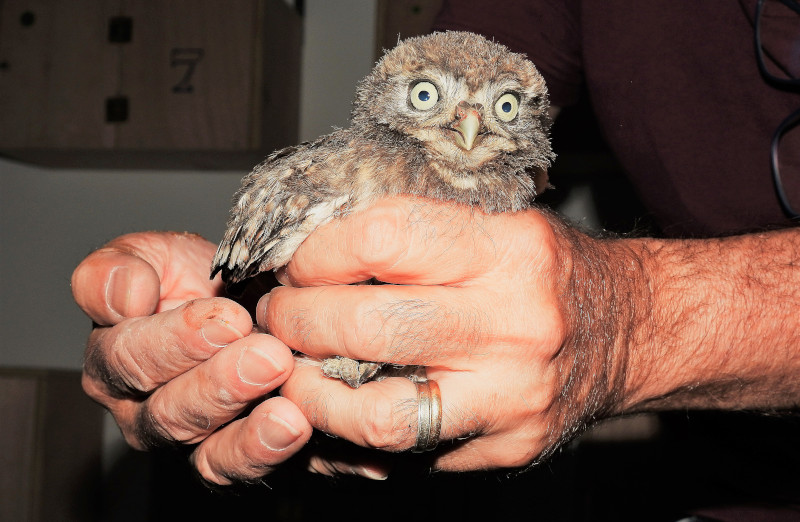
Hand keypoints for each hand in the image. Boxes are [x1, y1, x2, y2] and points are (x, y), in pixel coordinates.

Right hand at [72, 231, 312, 483]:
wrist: (252, 302)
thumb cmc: (198, 277)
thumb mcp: (154, 253)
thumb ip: (119, 268)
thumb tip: (124, 297)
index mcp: (111, 355)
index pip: (128, 356)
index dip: (178, 339)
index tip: (229, 317)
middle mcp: (137, 406)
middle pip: (166, 407)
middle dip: (220, 379)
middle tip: (268, 353)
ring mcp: (180, 438)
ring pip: (200, 441)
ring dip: (244, 416)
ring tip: (281, 381)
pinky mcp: (222, 459)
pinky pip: (232, 467)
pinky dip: (262, 448)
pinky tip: (292, 424)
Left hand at [258, 198, 644, 470]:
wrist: (629, 330)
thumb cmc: (548, 273)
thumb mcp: (495, 224)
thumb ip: (413, 235)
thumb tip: (312, 252)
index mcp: (507, 248)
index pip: (382, 238)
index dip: (317, 251)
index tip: (298, 262)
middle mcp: (514, 323)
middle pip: (369, 328)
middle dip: (297, 323)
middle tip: (280, 316)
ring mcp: (513, 395)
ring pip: (382, 416)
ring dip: (314, 397)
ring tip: (295, 374)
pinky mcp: (510, 445)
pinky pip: (410, 456)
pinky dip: (355, 439)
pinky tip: (339, 414)